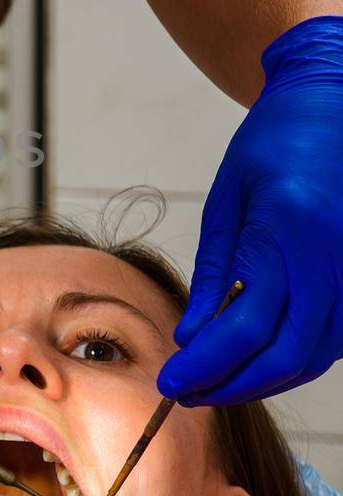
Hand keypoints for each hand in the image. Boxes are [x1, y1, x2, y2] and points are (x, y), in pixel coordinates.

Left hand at [158, 16, 342, 404]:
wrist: (331, 102)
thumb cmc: (273, 145)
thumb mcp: (229, 203)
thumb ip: (215, 275)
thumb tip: (192, 339)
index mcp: (290, 233)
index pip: (245, 328)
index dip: (206, 366)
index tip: (170, 382)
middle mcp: (334, 260)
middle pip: (284, 355)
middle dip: (231, 385)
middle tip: (187, 393)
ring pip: (313, 356)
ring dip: (262, 379)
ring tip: (214, 382)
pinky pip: (331, 340)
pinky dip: (292, 359)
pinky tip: (254, 360)